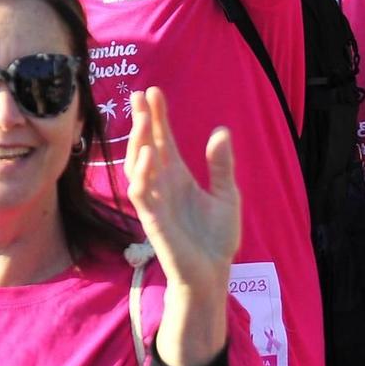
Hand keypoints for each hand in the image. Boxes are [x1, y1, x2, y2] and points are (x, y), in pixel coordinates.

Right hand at [125, 89, 238, 365]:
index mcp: (178, 177)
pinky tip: (148, 153)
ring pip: (137, 165)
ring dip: (137, 141)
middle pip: (146, 146)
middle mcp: (162, 185)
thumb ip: (221, 165)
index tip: (153, 92)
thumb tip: (221, 131)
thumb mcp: (227, 194)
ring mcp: (155, 201)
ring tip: (141, 117)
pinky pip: (140, 193)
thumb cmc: (217, 238)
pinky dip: (141, 173)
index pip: (163, 140)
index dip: (157, 117)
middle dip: (141, 121)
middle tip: (139, 95)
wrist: (214, 272)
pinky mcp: (152, 220)